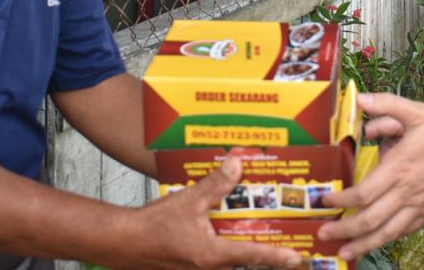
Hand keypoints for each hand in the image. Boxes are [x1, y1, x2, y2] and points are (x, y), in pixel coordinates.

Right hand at [124, 157, 302, 268]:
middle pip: (245, 263)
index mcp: (213, 255)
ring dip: (243, 251)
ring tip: (260, 236)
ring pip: (231, 264)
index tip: (297, 257)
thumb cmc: (153, 227)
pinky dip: (226, 252)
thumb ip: (215, 184)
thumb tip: (237, 164)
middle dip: (264, 253)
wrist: (125, 243)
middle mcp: (210, 269)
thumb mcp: (188, 200)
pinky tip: (222, 234)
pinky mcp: (192, 269)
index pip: (253, 256)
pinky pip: (216, 263)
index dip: (277, 256)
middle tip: (284, 242)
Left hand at [317, 93, 423, 260]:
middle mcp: (406, 192)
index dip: (342, 200)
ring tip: (345, 252)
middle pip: (370, 219)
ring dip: (363, 244)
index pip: (364, 193)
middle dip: (345, 229)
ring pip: (387, 232)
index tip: (326, 200)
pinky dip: (388, 240)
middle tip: (324, 233)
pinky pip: (405, 231)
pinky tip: (377, 243)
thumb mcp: (418, 112)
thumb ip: (387, 105)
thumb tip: (361, 99)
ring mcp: (419, 205)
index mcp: (400, 168)